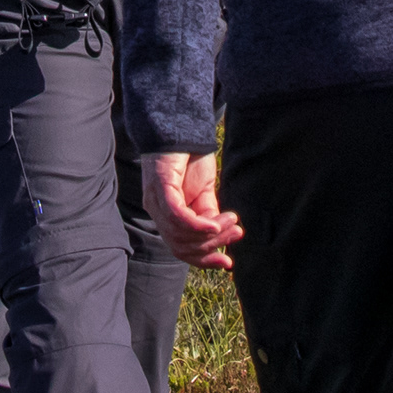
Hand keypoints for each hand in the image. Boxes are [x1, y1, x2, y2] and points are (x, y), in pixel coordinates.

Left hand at [148, 151, 241, 269]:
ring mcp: (155, 201)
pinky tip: (215, 224)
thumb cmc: (189, 158)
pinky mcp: (160, 188)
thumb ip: (208, 213)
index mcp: (165, 216)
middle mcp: (156, 212)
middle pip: (181, 247)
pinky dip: (198, 225)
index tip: (228, 264)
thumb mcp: (203, 191)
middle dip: (212, 246)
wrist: (179, 128)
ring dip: (211, 234)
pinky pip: (178, 217)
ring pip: (181, 235)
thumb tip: (219, 235)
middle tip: (237, 234)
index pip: (181, 250)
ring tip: (232, 223)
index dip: (204, 261)